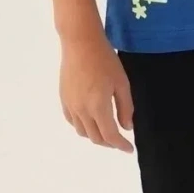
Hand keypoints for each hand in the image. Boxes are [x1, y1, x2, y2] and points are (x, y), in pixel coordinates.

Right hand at [59, 32, 135, 151]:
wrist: (80, 44)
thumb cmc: (105, 60)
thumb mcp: (122, 83)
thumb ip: (125, 107)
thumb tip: (126, 127)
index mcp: (98, 107)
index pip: (110, 135)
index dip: (121, 145)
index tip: (129, 149)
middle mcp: (82, 110)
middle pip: (95, 137)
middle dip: (109, 143)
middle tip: (121, 141)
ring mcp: (70, 105)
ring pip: (82, 131)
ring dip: (95, 136)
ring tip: (107, 132)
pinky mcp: (64, 99)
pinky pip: (72, 121)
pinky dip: (82, 127)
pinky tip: (90, 121)